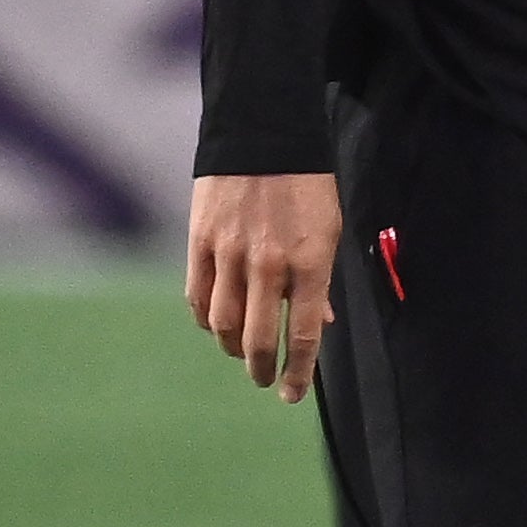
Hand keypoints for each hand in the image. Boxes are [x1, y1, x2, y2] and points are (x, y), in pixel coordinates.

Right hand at [185, 172, 340, 401]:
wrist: (264, 133)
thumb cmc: (306, 184)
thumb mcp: (328, 229)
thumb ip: (320, 279)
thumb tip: (318, 324)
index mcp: (310, 261)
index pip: (302, 335)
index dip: (297, 372)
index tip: (292, 394)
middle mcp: (268, 264)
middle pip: (256, 340)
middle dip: (261, 369)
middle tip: (265, 378)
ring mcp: (230, 253)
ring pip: (222, 325)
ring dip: (231, 347)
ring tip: (240, 352)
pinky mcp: (200, 241)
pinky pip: (197, 297)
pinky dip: (206, 319)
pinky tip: (216, 324)